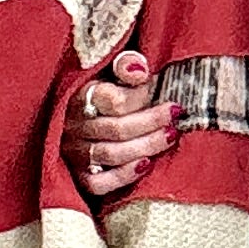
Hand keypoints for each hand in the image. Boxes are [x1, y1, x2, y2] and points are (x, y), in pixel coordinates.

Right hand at [65, 48, 179, 201]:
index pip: (113, 101)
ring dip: (146, 146)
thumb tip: (139, 70)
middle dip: (152, 123)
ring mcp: (74, 152)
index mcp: (80, 95)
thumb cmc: (108, 90)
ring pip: (111, 155)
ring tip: (170, 136)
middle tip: (176, 117)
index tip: (169, 101)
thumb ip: (126, 65)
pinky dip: (124, 176)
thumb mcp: (113, 69)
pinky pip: (98, 183)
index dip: (143, 99)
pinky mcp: (77, 174)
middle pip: (116, 129)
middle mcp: (73, 125)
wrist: (89, 114)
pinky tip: (146, 164)